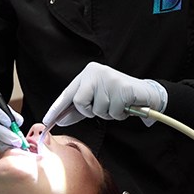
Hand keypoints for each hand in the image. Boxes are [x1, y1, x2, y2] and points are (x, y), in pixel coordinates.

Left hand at [43, 62, 166, 127]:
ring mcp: (109, 78)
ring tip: (117, 105)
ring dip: (108, 113)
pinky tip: (126, 106)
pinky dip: (119, 114)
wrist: (145, 93)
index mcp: (87, 73)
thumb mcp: (96, 100)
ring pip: (98, 109)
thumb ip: (79, 108)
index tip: (47, 121)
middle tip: (104, 107)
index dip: (57, 108)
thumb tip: (60, 119)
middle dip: (90, 111)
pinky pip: (113, 112)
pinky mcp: (121, 87)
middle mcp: (96, 72)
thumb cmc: (118, 97)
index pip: (68, 93)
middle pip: (80, 102)